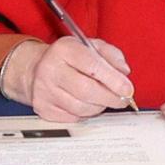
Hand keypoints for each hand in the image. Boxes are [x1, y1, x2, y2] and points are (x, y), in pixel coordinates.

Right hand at [4, 36, 133, 121]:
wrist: (36, 68)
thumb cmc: (68, 58)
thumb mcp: (90, 46)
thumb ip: (111, 55)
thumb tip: (124, 72)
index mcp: (64, 49)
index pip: (92, 66)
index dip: (113, 80)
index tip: (128, 89)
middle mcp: (50, 69)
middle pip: (87, 91)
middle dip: (110, 98)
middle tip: (122, 100)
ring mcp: (44, 90)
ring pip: (81, 108)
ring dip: (99, 107)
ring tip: (102, 100)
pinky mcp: (43, 108)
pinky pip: (73, 118)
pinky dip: (85, 114)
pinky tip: (86, 104)